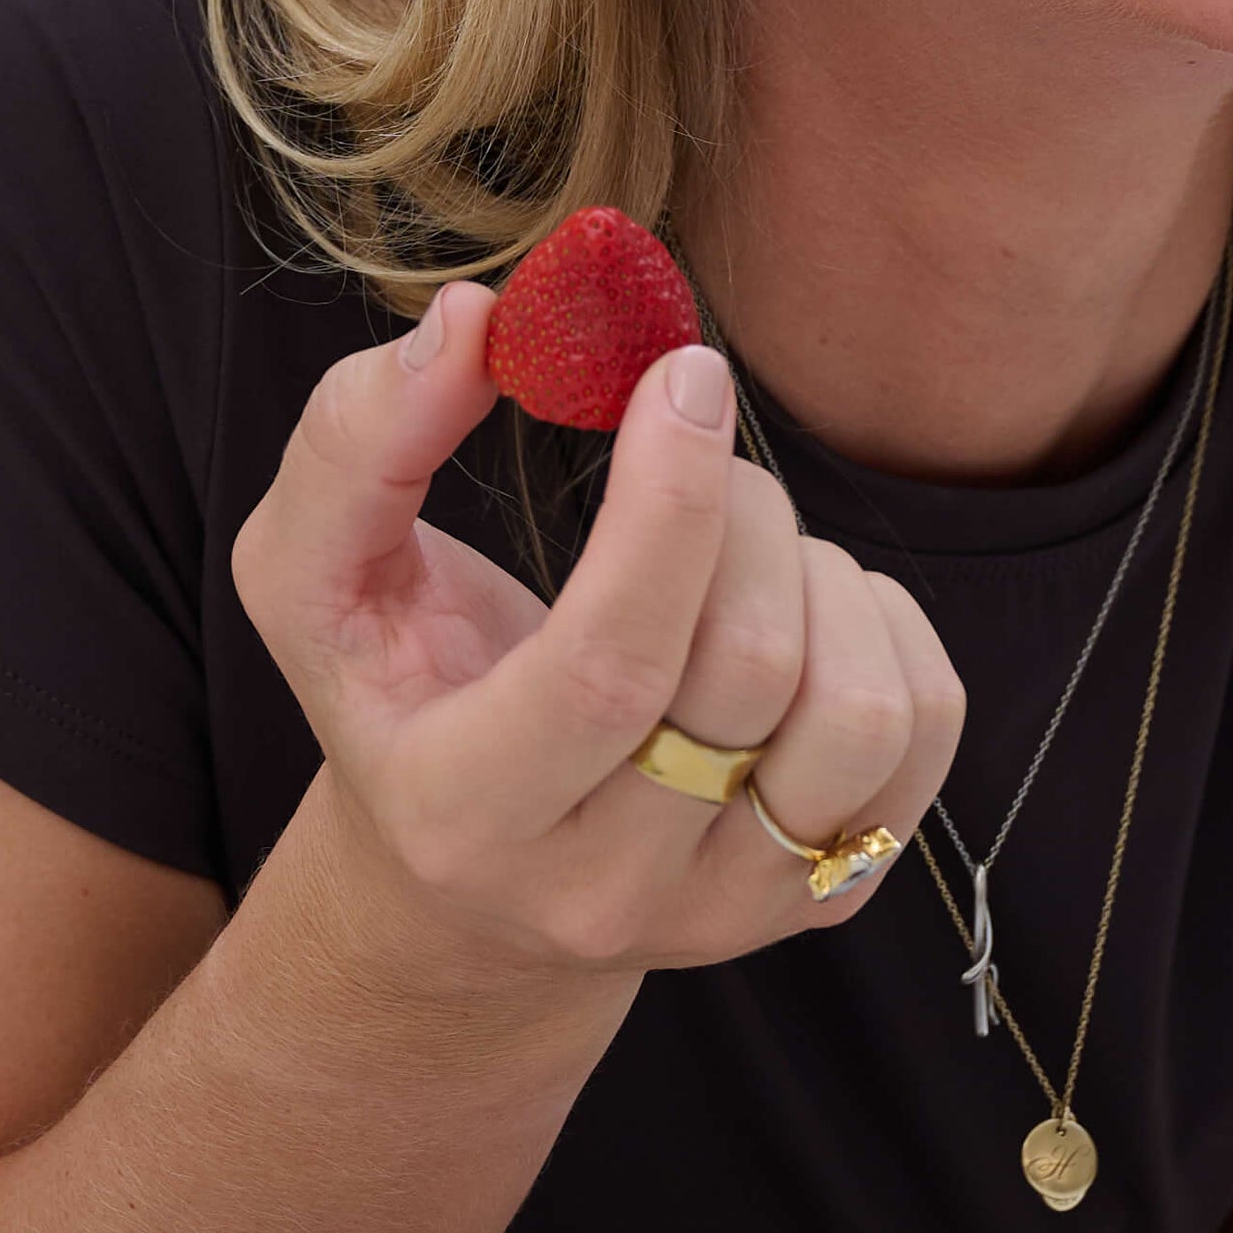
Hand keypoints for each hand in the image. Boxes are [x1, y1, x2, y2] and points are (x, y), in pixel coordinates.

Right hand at [232, 284, 963, 982]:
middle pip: (746, 671)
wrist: (470, 891)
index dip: (670, 507)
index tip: (685, 377)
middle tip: (695, 439)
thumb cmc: (395, 695)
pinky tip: (804, 609)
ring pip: (856, 712)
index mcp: (465, 813)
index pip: (609, 667)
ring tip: (749, 547)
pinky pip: (922, 727)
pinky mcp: (828, 892)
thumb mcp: (311, 577)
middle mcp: (603, 890)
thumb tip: (470, 322)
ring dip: (820, 575)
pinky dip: (882, 623)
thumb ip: (357, 445)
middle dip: (744, 509)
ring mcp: (730, 910)